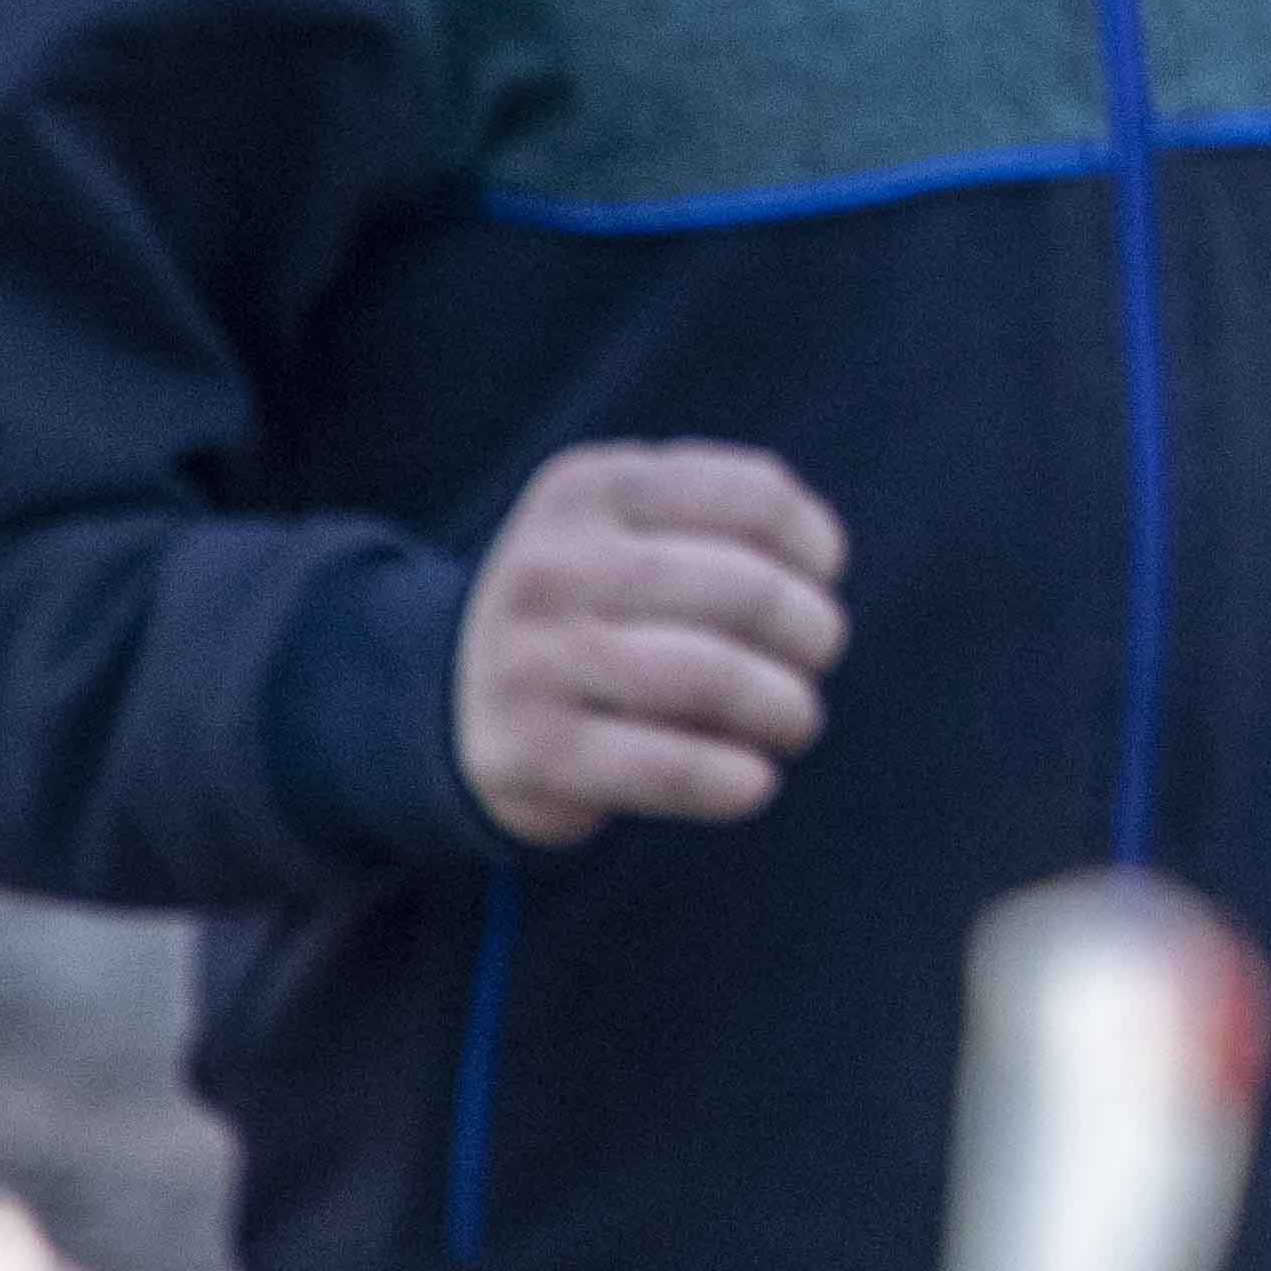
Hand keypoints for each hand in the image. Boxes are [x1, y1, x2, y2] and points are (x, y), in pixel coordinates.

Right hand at [453, 443, 847, 848]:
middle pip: (746, 590)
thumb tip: (820, 564)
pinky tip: (753, 781)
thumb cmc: (589, 610)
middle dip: (812, 633)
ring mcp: (533, 659)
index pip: (753, 496)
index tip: (821, 577)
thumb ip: (719, 522)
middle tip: (815, 660)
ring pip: (714, 677)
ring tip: (794, 721)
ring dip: (786, 708)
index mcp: (589, 489)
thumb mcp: (626, 530)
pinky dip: (734, 780)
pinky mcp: (530, 752)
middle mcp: (554, 565)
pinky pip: (668, 767)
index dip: (813, 544)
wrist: (449, 702)